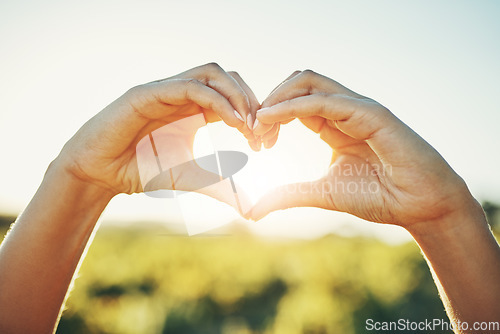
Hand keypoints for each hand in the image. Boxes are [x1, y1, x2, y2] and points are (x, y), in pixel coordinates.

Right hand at [53, 63, 258, 209]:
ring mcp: (166, 90)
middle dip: (251, 100)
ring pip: (211, 73)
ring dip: (236, 95)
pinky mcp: (148, 93)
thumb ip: (221, 188)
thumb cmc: (141, 171)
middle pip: (228, 78)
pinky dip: (216, 100)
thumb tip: (253, 210)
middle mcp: (183, 95)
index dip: (254, 115)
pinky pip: (190, 86)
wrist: (99, 174)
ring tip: (249, 125)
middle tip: (262, 132)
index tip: (264, 143)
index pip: (234, 97)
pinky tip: (233, 122)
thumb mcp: (191, 179)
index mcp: (195, 109)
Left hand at [250, 70, 476, 232]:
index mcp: (333, 124)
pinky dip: (294, 105)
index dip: (269, 116)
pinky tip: (273, 119)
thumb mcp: (322, 194)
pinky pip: (326, 100)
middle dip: (269, 101)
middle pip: (297, 83)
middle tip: (253, 130)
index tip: (254, 140)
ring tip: (260, 123)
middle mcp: (344, 110)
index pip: (293, 104)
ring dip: (278, 98)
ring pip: (309, 81)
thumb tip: (252, 211)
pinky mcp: (371, 113)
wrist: (421, 206)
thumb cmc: (380, 196)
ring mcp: (358, 108)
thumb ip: (289, 195)